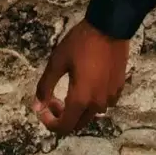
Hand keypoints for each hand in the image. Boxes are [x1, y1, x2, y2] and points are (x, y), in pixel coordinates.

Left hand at [32, 20, 129, 134]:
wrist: (110, 27)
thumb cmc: (81, 43)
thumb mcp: (57, 61)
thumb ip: (45, 86)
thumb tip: (36, 106)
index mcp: (81, 99)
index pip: (64, 127)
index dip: (50, 123)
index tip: (43, 109)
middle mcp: (97, 104)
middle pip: (78, 124)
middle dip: (62, 116)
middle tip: (54, 98)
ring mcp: (110, 97)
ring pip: (91, 114)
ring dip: (77, 109)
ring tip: (70, 89)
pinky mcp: (119, 89)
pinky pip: (103, 103)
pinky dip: (91, 101)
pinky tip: (87, 84)